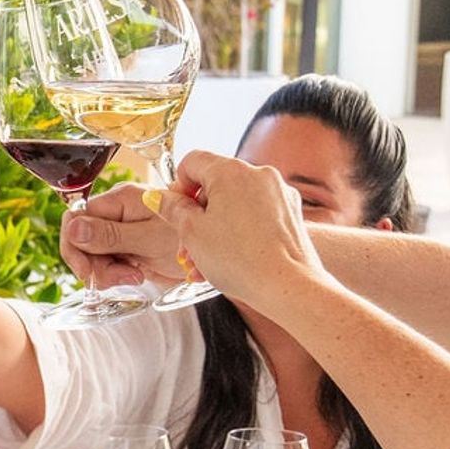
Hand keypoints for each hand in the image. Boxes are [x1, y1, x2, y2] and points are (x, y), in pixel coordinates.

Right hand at [59, 184, 185, 289]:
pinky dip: (117, 275)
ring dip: (106, 272)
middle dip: (92, 264)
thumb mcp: (148, 240)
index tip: (89, 271)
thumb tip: (72, 228)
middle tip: (116, 279)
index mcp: (120, 200)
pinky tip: (136, 277)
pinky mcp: (131, 246)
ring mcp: (123, 229)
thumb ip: (110, 235)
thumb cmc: (191, 242)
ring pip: (92, 253)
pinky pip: (108, 261)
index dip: (75, 246)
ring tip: (133, 277)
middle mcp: (118, 211)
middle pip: (80, 238)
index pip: (76, 218)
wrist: (221, 255)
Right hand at [154, 152, 324, 311]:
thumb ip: (171, 208)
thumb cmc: (239, 260)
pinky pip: (256, 213)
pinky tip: (232, 258)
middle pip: (215, 183)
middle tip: (188, 245)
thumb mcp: (191, 233)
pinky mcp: (291, 211)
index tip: (175, 211)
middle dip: (198, 213)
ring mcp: (278, 191)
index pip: (192, 161)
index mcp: (230, 171)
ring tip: (206, 261)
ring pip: (235, 202)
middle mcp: (258, 173)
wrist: (287, 287)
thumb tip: (158, 196)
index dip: (178, 186)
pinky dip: (241, 230)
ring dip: (216, 226)